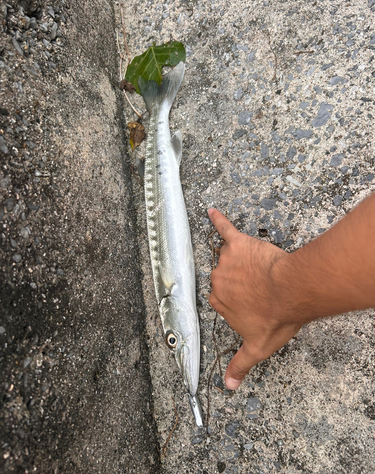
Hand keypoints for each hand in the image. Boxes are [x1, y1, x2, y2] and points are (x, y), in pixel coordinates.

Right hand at [208, 208, 301, 389]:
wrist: (292, 290)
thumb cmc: (276, 316)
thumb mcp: (258, 348)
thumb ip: (240, 366)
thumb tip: (229, 386)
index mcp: (220, 302)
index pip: (221, 299)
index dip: (237, 300)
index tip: (250, 302)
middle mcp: (218, 280)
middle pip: (224, 278)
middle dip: (239, 282)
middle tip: (260, 287)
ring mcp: (227, 261)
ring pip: (229, 259)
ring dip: (240, 262)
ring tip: (261, 269)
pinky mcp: (238, 243)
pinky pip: (225, 229)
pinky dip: (218, 220)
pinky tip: (212, 212)